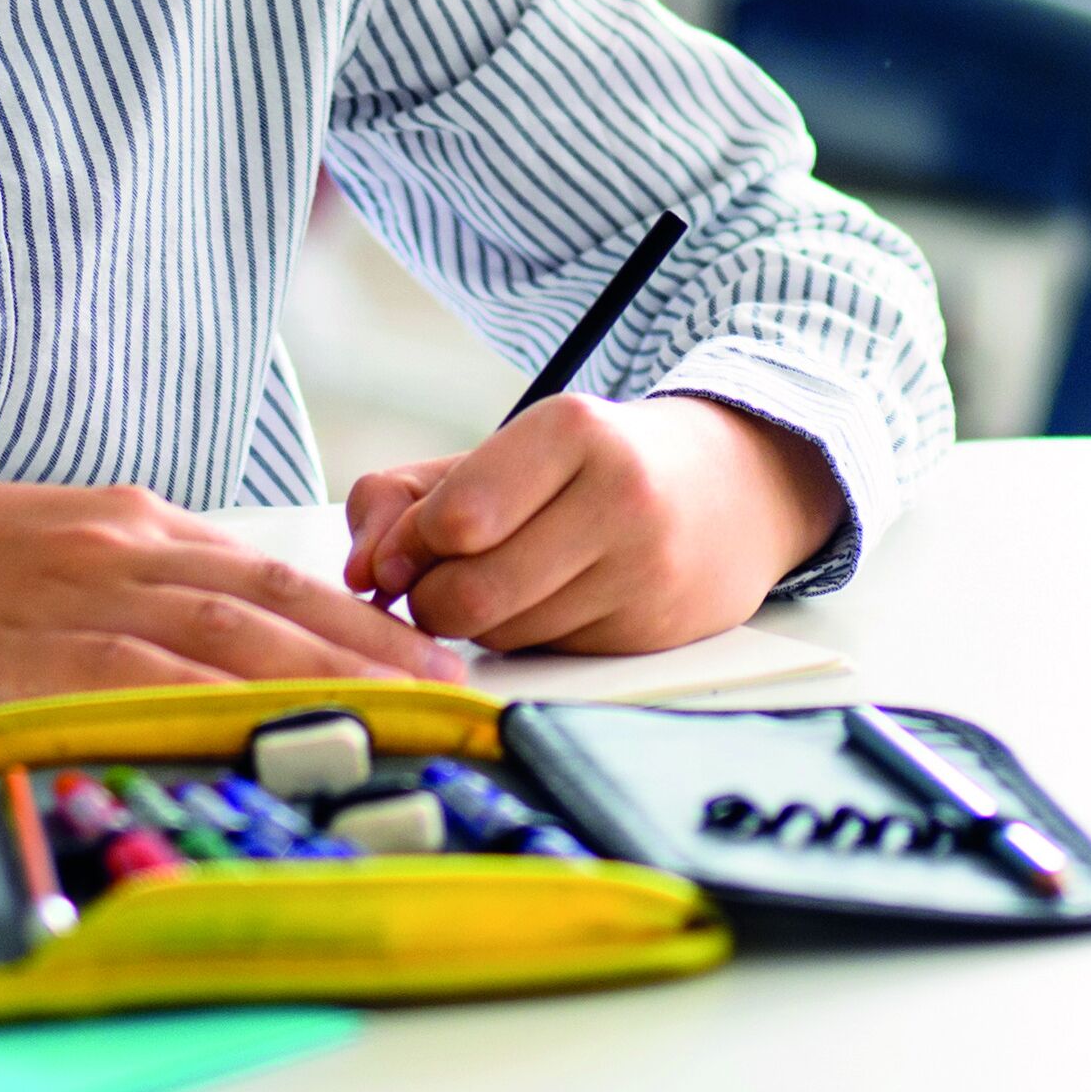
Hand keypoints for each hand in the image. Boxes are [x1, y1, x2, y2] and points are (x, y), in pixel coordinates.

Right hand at [0, 479, 443, 705]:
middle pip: (273, 600)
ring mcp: (86, 596)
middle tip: (449, 687)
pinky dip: (204, 701)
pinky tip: (258, 727)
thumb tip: (249, 617)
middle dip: (369, 647)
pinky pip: (134, 677)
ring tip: (392, 712)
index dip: (361, 612)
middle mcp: (131, 551)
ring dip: (317, 676)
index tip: (430, 650)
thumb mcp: (78, 542)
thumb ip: (161, 574)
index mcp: (145, 523)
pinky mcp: (36, 650)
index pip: (276, 570)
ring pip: (225, 636)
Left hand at [341, 393, 843, 655]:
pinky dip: (528, 641)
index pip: (456, 518)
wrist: (731, 488)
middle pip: (468, 595)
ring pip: (503, 637)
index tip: (402, 551)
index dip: (407, 547)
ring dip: (479, 623)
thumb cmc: (588, 465)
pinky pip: (546, 660)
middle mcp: (618, 499)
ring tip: (506, 578)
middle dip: (433, 598)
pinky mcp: (652, 634)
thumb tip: (359, 575)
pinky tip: (554, 600)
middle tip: (441, 577)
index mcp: (573, 430)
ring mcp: (643, 573)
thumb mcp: (502, 451)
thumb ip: (406, 496)